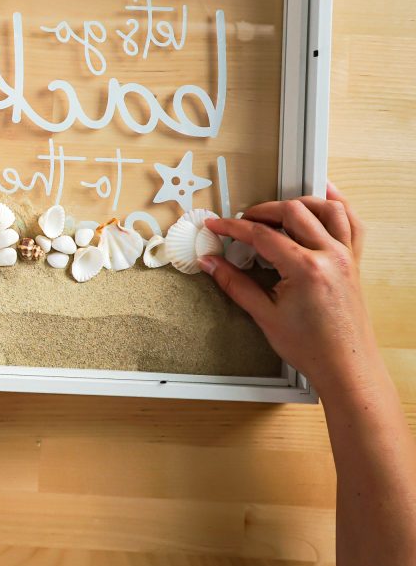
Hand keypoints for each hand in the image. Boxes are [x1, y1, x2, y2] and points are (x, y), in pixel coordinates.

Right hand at [201, 184, 377, 395]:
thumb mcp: (264, 315)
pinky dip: (339, 207)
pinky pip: (353, 224)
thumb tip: (211, 264)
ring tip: (278, 209)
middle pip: (293, 211)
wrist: (345, 367)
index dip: (233, 227)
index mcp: (306, 268)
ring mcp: (346, 257)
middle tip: (241, 222)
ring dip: (299, 202)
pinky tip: (325, 198)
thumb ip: (234, 283)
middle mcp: (330, 256)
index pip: (262, 234)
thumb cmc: (312, 347)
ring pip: (327, 209)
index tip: (217, 226)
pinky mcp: (354, 262)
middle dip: (262, 210)